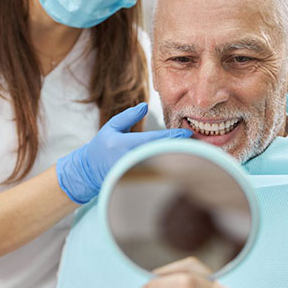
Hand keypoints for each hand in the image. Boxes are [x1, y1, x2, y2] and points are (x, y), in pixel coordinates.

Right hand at [56, 103, 191, 203]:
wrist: (89, 171)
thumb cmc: (101, 146)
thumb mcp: (111, 127)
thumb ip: (128, 116)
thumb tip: (145, 106)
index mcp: (124, 144)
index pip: (154, 140)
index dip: (172, 137)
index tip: (187, 134)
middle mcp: (130, 160)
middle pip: (161, 154)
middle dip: (179, 149)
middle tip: (197, 144)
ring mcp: (133, 173)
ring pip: (160, 165)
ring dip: (176, 159)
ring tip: (193, 152)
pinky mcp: (136, 182)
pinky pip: (156, 174)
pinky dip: (169, 168)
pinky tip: (180, 163)